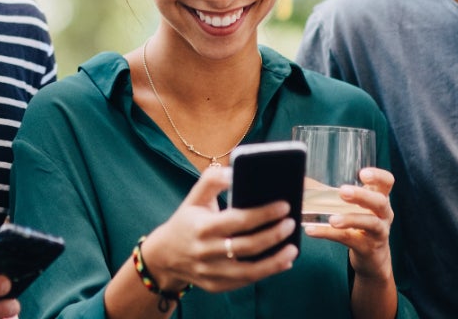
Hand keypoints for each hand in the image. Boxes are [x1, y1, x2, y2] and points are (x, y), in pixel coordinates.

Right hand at [141, 165, 298, 294]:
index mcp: (202, 226)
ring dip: (275, 260)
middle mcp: (206, 252)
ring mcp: (210, 272)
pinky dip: (266, 273)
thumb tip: (234, 171)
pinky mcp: (215, 286)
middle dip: (274, 235)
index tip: (284, 205)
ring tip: (293, 248)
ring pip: (249, 270)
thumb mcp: (194, 198)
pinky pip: (245, 282)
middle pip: (247, 246)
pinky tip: (282, 262)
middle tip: (291, 223)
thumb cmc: (187, 221)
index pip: (238, 220)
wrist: (164, 255)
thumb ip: (212, 180)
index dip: (264, 213)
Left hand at [303, 167, 394, 280]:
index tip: (362, 174)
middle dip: (361, 196)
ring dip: (350, 219)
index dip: (378, 176)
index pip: (387, 182)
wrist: (372, 259)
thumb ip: (335, 194)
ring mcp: (379, 232)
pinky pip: (349, 239)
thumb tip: (302, 181)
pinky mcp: (368, 248)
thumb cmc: (360, 225)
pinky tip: (312, 231)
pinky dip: (329, 234)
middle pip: (379, 202)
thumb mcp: (355, 207)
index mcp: (380, 198)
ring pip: (369, 223)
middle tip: (343, 191)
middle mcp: (384, 214)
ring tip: (332, 219)